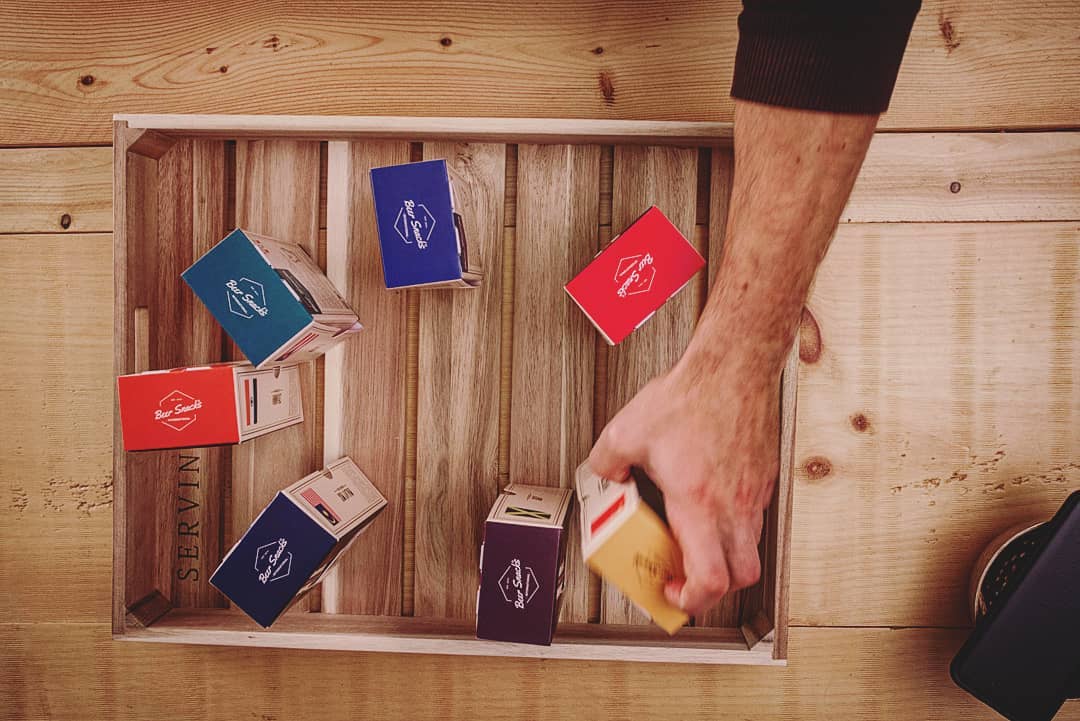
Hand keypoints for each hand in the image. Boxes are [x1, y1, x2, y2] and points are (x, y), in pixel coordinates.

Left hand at [588, 351, 779, 616]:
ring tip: (694, 541)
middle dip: (713, 589)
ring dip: (724, 557)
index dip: (692, 599)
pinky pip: (754, 517)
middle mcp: (734, 505)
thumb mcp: (627, 430)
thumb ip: (607, 461)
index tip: (671, 590)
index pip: (711, 578)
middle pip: (741, 577)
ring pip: (750, 548)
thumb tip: (604, 475)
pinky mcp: (763, 477)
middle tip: (685, 578)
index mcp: (699, 503)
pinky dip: (733, 526)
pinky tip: (709, 504)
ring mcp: (753, 492)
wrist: (733, 366)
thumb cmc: (692, 395)